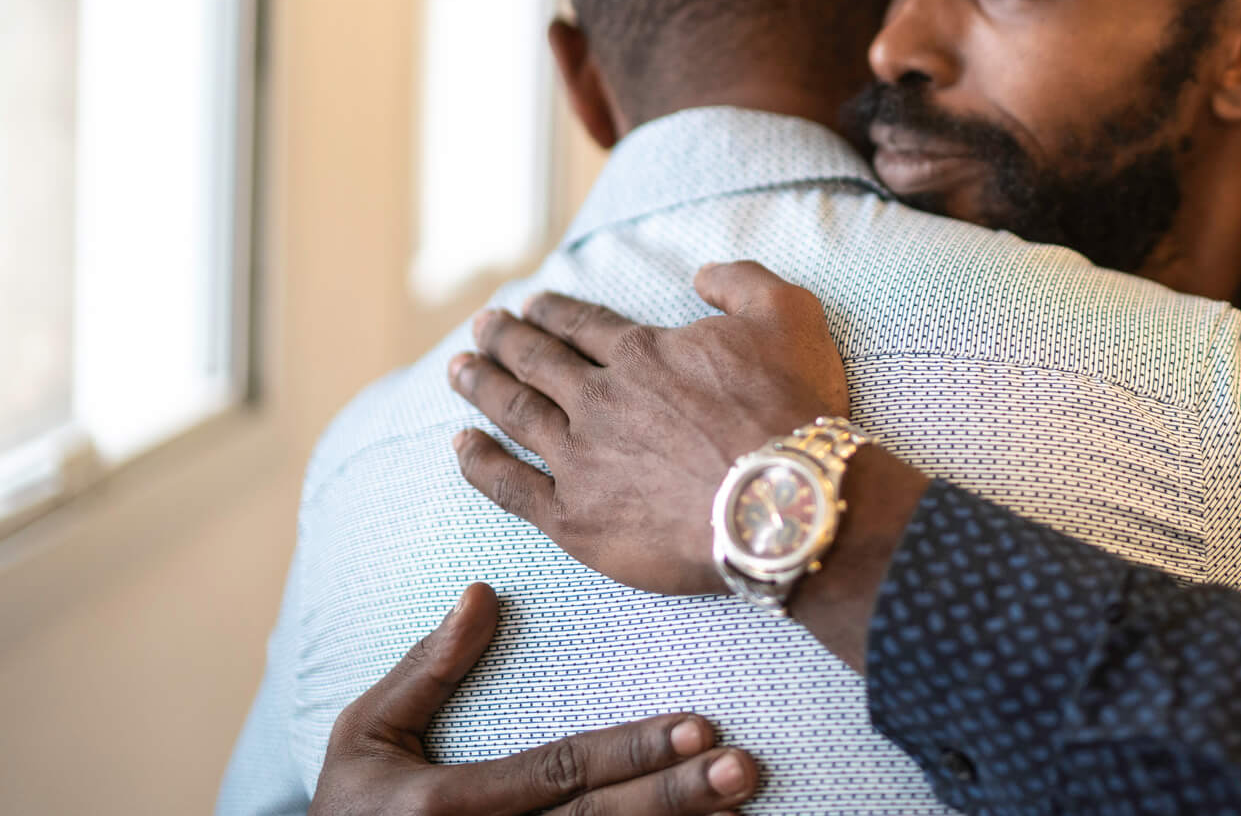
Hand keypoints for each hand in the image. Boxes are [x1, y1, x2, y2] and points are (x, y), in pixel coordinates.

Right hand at [311, 581, 756, 814]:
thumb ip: (424, 671)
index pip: (556, 773)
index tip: (696, 723)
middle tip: (742, 766)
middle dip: (674, 797)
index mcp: (446, 806)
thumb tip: (483, 592)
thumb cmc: (351, 806)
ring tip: (742, 804)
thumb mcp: (366, 735)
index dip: (628, 750)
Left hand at [449, 261, 851, 594]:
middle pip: (537, 362)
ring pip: (515, 413)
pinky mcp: (575, 518)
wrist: (782, 501)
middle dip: (505, 340)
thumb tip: (701, 273)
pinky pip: (510, 486)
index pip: (583, 326)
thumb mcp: (789, 315)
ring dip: (482, 387)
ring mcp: (581, 460)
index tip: (530, 305)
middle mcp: (600, 400)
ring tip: (457, 370)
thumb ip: (741, 281)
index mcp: (643, 354)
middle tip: (481, 327)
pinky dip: (480, 463)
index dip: (554, 312)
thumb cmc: (791, 408)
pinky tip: (460, 446)